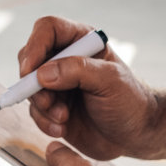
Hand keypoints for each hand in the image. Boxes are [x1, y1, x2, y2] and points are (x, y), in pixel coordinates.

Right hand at [18, 16, 161, 161]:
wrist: (136, 135)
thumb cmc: (130, 102)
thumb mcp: (110, 81)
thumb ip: (78, 71)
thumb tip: (42, 74)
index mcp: (82, 41)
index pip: (48, 29)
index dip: (35, 45)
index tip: (30, 71)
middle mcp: (65, 59)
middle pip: (31, 57)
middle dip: (34, 83)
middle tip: (48, 102)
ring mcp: (57, 83)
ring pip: (29, 86)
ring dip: (41, 105)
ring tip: (63, 118)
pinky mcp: (52, 106)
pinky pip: (34, 110)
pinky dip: (43, 121)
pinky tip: (60, 128)